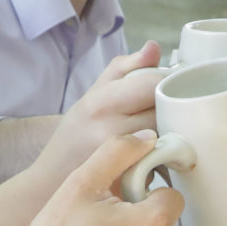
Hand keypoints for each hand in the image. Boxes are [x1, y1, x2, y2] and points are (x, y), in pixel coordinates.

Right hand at [45, 43, 167, 175]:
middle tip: (168, 109)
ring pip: (167, 135)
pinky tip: (157, 152)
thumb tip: (154, 47)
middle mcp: (109, 129)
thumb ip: (126, 67)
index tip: (170, 85)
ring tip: (161, 129)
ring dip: (172, 129)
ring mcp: (120, 158)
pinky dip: (166, 154)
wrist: (54, 177)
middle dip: (172, 107)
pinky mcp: (131, 178)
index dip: (167, 82)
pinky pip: (163, 160)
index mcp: (101, 102)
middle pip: (164, 110)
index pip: (152, 84)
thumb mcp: (95, 92)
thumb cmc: (79, 132)